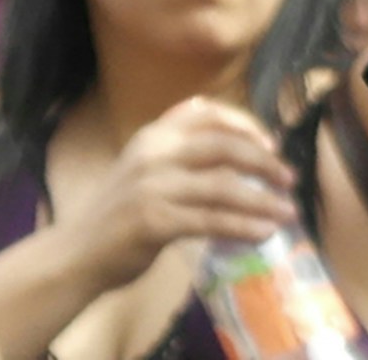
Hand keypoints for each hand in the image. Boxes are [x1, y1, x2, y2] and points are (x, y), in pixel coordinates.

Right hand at [64, 97, 295, 288]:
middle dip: (264, 162)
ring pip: (223, 187)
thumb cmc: (118, 213)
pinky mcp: (155, 221)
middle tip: (289, 179)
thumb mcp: (143, 166)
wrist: (78, 253)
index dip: (245, 125)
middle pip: (223, 148)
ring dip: (263, 200)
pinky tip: (263, 232)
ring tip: (287, 211)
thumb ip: (179, 150)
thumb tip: (237, 142)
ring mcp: (153, 187)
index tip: (271, 145)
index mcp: (153, 135)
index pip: (207, 113)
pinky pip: (212, 220)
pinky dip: (244, 226)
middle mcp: (154, 154)